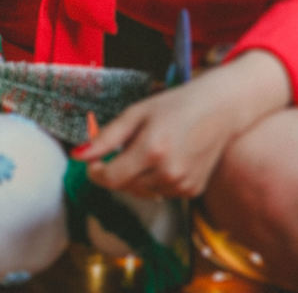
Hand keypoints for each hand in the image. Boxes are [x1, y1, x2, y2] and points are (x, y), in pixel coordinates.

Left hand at [74, 52, 290, 198]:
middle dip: (114, 171)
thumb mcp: (135, 114)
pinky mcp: (193, 191)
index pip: (110, 178)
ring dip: (134, 176)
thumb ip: (105, 138)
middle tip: (122, 148)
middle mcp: (168, 173)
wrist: (220, 110)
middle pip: (123, 186)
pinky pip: (160, 192)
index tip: (93, 160)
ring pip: (141, 191)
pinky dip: (153, 180)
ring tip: (146, 149)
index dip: (95, 171)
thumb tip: (77, 155)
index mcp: (151, 151)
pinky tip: (163, 159)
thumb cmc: (174, 106)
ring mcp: (183, 185)